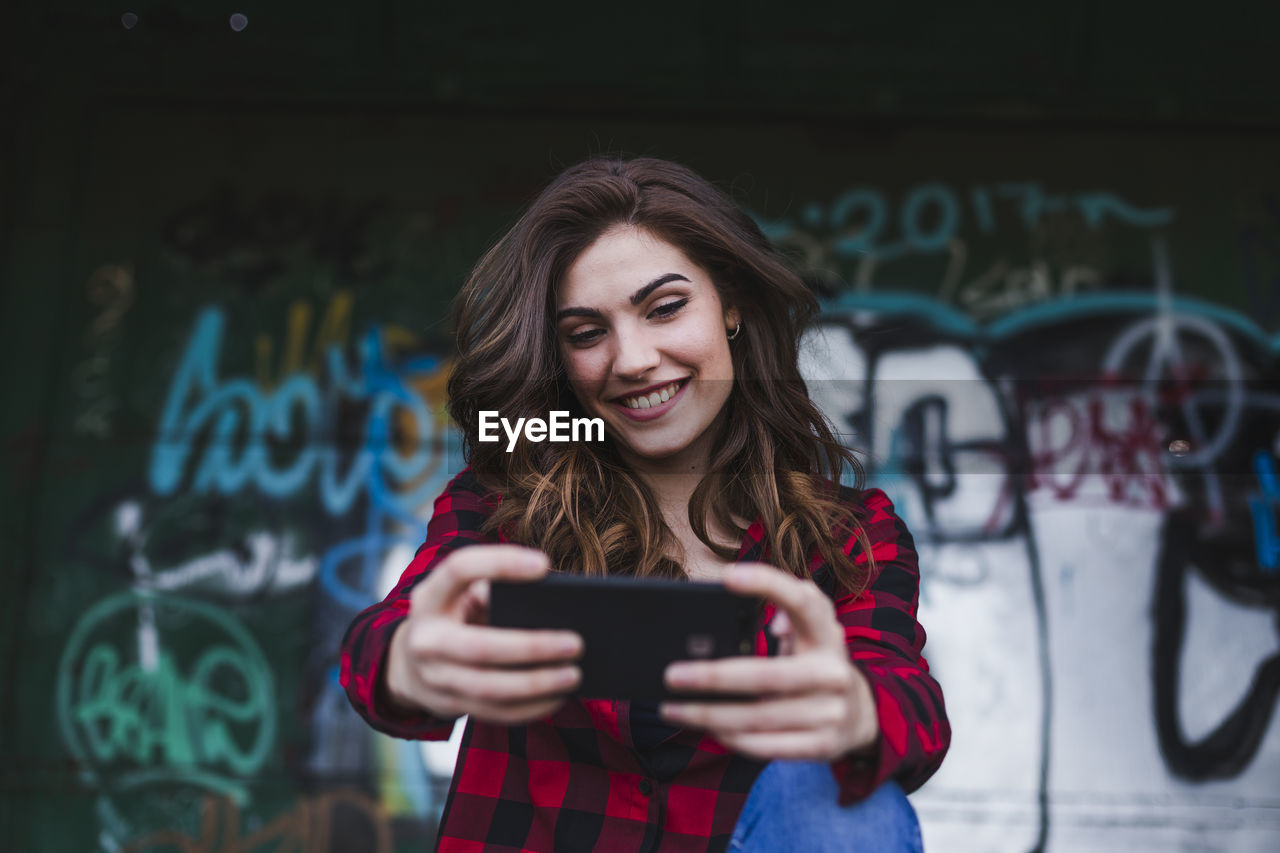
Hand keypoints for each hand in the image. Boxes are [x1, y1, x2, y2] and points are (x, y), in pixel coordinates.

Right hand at [385, 545, 582, 724]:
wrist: (410, 663)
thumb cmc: (455, 616)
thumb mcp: (461, 595)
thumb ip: (494, 592)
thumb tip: (549, 604)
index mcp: (430, 597)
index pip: (459, 569)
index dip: (500, 563)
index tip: (545, 565)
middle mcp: (426, 638)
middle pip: (480, 646)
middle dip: (531, 647)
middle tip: (576, 643)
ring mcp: (434, 677)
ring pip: (489, 687)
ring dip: (537, 684)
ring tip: (574, 675)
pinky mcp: (448, 705)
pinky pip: (494, 712)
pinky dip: (530, 707)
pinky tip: (559, 696)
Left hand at [660, 563, 878, 760]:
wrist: (860, 712)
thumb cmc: (815, 658)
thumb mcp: (812, 628)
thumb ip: (791, 605)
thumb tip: (761, 616)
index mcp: (827, 633)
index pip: (803, 601)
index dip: (767, 584)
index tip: (726, 576)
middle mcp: (833, 672)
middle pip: (765, 675)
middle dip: (712, 677)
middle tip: (671, 675)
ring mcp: (830, 712)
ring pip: (757, 717)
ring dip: (709, 715)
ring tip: (673, 708)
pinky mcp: (822, 745)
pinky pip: (766, 746)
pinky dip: (731, 739)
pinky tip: (705, 728)